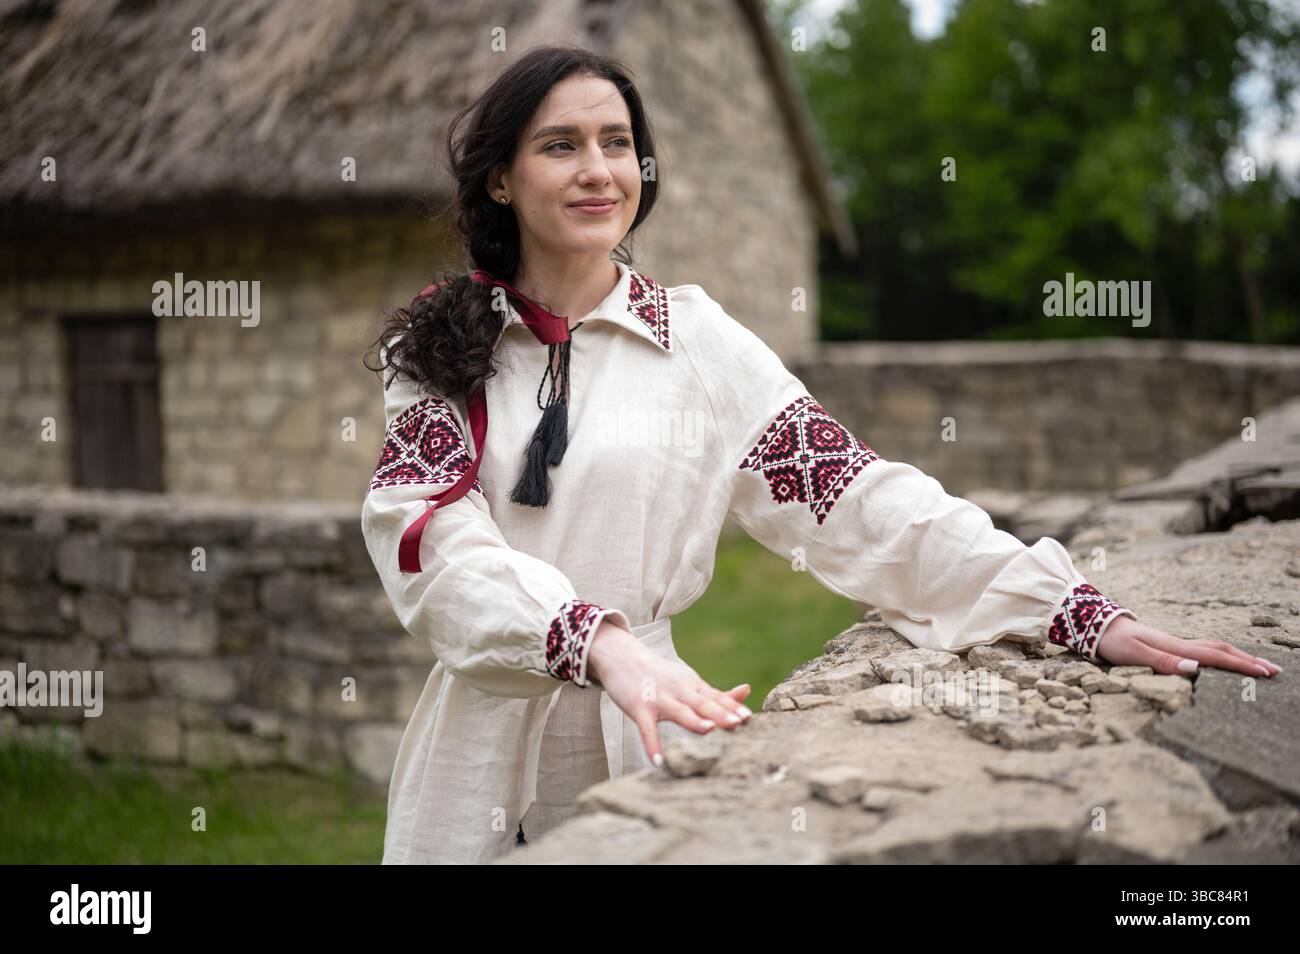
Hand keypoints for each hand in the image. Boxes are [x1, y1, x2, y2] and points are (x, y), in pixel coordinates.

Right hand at [587, 622, 752, 766]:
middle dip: (720, 713)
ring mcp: (659, 699)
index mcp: (693, 685)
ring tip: (708, 730)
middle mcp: (679, 691)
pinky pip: (647, 729)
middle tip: (737, 723)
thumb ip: (716, 693)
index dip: (732, 707)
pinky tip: (658, 761)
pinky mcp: (639, 708)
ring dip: (693, 720)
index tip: (749, 718)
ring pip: (679, 711)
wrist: (623, 657)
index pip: (716, 697)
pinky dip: (652, 745)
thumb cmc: (661, 675)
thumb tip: (747, 691)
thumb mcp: (689, 681)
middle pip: (702, 703)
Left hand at [1096, 616, 1282, 677]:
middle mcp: (1179, 644)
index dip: (1241, 665)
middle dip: (1248, 660)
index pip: (1214, 657)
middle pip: (1220, 650)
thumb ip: (1162, 662)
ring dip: (1237, 656)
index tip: (1265, 673)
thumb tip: (1194, 668)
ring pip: (1213, 648)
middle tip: (1274, 671)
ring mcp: (1174, 644)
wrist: (1095, 625)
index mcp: (1175, 647)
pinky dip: (1221, 655)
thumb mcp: (1134, 655)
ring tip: (1257, 665)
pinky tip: (1222, 660)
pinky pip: (1202, 650)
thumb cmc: (1113, 642)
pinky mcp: (1168, 646)